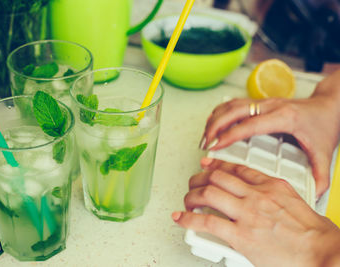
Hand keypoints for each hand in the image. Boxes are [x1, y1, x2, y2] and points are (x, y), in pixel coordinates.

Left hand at [172, 159, 339, 266]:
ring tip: (187, 201)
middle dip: (199, 179)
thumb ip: (272, 194)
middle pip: (217, 178)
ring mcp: (246, 214)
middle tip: (193, 184)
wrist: (322, 252)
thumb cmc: (313, 232)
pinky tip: (181, 218)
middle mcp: (256, 195)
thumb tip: (259, 196)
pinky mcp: (240, 235)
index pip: (236, 169)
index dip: (216, 165)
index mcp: (270, 185)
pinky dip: (188, 219)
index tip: (208, 165)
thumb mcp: (293, 201)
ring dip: (191, 196)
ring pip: (208, 194)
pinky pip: (206, 222)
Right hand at [199, 93, 339, 195]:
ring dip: (214, 119)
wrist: (328, 106)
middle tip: (205, 144)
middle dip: (214, 127)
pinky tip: (213, 124)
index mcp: (284, 117)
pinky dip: (219, 113)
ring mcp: (263, 102)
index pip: (249, 124)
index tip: (215, 146)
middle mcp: (271, 106)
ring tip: (205, 137)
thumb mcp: (324, 152)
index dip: (229, 135)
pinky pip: (233, 103)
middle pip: (233, 111)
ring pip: (230, 105)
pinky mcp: (259, 102)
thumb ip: (320, 176)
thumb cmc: (323, 125)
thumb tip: (314, 195)